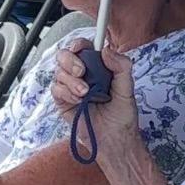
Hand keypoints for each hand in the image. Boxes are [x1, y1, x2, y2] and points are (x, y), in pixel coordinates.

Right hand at [50, 39, 139, 158]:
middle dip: (71, 60)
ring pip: (59, 72)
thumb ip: (122, 67)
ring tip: (85, 93)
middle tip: (82, 71)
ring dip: (71, 81)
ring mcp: (71, 88)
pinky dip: (66, 92)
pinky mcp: (63, 102)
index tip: (83, 47)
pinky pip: (56, 89)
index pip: (83, 48)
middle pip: (65, 56)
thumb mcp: (128, 88)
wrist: (114, 140)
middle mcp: (82, 75)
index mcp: (98, 67)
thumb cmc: (122, 116)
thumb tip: (106, 50)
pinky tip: (78, 100)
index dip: (79, 44)